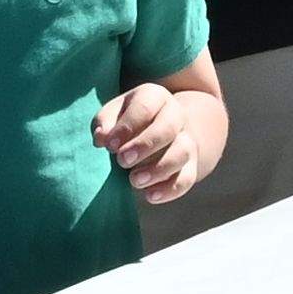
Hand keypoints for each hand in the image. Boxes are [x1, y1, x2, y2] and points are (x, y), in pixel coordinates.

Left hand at [95, 82, 226, 206]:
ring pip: (182, 153)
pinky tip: (150, 196)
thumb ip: (104, 124)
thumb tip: (102, 138)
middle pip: (168, 128)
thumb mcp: (112, 115)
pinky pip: (187, 178)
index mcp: (155, 97)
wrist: (158, 131)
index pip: (145, 107)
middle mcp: (176, 116)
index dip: (127, 127)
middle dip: (145, 145)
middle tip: (122, 161)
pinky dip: (170, 189)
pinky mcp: (191, 165)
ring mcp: (186, 140)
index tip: (110, 146)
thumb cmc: (126, 122)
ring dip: (159, 169)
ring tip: (134, 181)